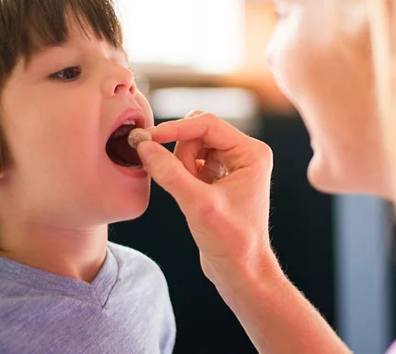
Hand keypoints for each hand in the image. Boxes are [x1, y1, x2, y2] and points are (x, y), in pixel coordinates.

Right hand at [136, 111, 277, 288]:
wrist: (241, 271)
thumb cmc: (232, 241)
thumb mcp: (198, 204)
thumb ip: (169, 173)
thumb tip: (144, 146)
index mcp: (251, 152)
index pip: (207, 124)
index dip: (175, 129)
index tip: (148, 139)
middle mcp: (243, 154)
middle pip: (198, 133)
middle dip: (179, 152)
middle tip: (176, 179)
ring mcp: (230, 166)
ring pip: (191, 147)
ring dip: (179, 166)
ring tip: (187, 195)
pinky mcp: (217, 179)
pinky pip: (189, 163)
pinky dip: (180, 174)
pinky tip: (186, 196)